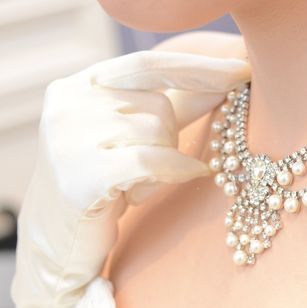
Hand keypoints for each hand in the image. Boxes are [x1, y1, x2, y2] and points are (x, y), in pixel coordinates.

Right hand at [6, 48, 250, 307]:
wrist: (60, 243)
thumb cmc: (105, 184)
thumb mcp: (138, 136)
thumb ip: (177, 104)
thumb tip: (232, 78)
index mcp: (79, 85)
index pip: (149, 64)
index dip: (200, 68)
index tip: (245, 70)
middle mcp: (68, 102)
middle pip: (158, 105)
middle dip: (169, 138)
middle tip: (144, 168)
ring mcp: (68, 137)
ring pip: (157, 134)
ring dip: (162, 163)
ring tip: (134, 185)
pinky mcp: (78, 174)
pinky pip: (151, 160)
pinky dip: (175, 169)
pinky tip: (188, 175)